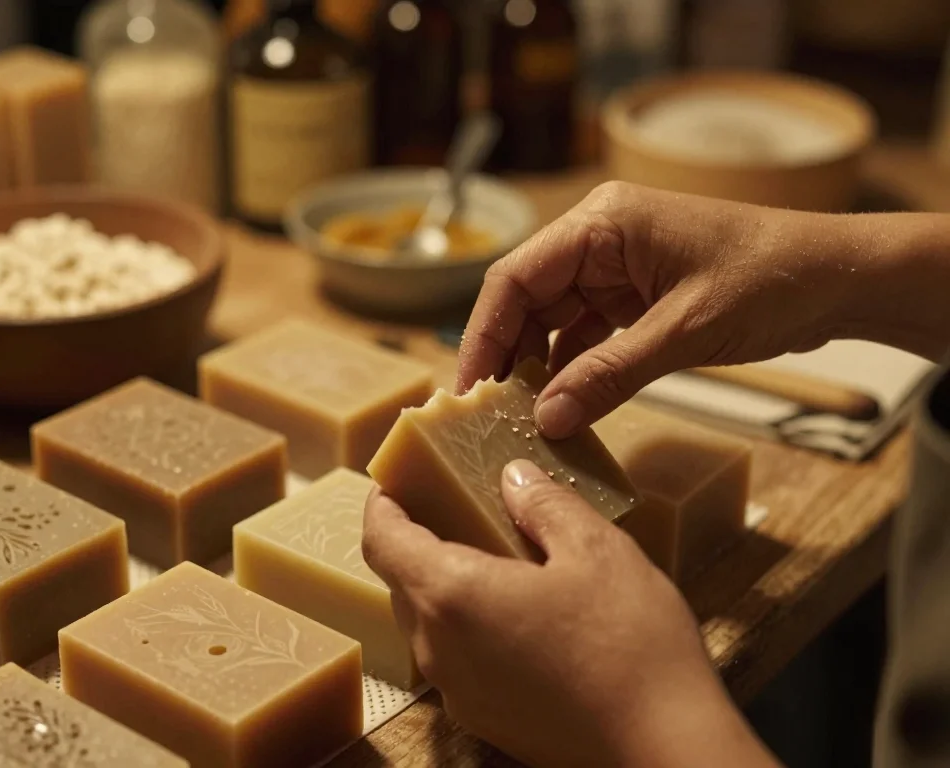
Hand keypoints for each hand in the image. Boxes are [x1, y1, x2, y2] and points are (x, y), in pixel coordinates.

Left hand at [362, 460, 778, 767]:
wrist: (664, 750)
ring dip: (446, 583)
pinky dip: (468, 623)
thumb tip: (514, 476)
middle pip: (402, 580)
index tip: (398, 481)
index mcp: (453, 595)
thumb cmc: (631, 647)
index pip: (382, 540)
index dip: (382, 504)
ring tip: (496, 554)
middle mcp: (439, 649)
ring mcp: (458, 691)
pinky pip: (455, 657)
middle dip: (419, 538)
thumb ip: (545, 505)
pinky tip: (520, 611)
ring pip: (428, 621)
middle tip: (457, 504)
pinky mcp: (484, 719)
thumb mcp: (596, 550)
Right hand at [458, 182, 949, 437]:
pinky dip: (574, 367)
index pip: (516, 277)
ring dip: (540, 366)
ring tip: (524, 417)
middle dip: (508, 356)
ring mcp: (617, 265)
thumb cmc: (770, 281)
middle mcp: (600, 237)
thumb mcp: (682, 332)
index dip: (484, 334)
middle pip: (527, 298)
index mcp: (602, 222)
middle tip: (492, 414)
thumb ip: (608, 375)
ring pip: (554, 318)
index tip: (468, 389)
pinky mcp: (635, 293)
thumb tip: (546, 420)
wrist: (838, 278)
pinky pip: (587, 332)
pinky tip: (565, 403)